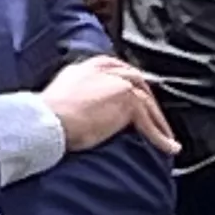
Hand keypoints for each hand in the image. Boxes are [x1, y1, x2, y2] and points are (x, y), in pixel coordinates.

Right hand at [43, 55, 178, 155]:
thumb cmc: (46, 116)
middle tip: (157, 120)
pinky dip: (160, 137)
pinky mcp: (127, 101)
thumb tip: (85, 107)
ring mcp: (118, 83)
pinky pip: (148, 122)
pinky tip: (168, 148)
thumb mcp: (62, 94)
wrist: (46, 121)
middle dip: (148, 102)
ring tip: (166, 138)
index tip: (139, 96)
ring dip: (158, 122)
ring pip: (146, 102)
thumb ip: (79, 93)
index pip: (117, 70)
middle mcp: (105, 70)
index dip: (130, 84)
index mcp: (88, 66)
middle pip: (137, 83)